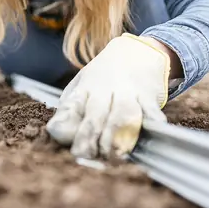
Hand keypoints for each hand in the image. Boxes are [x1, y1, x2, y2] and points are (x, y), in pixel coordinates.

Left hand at [46, 33, 170, 158]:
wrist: (136, 51)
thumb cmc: (103, 76)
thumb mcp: (81, 85)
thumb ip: (70, 110)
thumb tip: (57, 133)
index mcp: (83, 89)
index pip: (71, 109)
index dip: (67, 127)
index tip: (66, 143)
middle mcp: (103, 91)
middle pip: (95, 116)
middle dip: (90, 138)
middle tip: (88, 156)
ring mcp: (127, 93)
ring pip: (121, 115)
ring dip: (118, 136)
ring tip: (114, 154)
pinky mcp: (148, 96)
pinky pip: (151, 112)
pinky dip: (151, 124)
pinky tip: (149, 135)